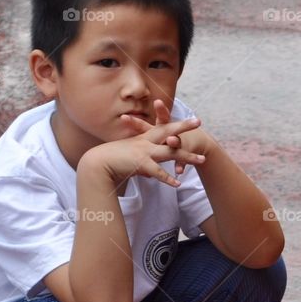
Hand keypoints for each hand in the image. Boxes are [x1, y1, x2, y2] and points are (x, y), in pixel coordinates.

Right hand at [86, 105, 206, 188]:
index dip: (175, 123)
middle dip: (184, 127)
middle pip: (168, 132)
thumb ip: (144, 167)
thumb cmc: (113, 161)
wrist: (98, 164)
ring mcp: (144, 152)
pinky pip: (158, 172)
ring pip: (170, 153)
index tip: (189, 118)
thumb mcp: (132, 162)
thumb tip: (150, 175)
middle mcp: (145, 142)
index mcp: (144, 138)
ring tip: (202, 160)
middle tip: (199, 121)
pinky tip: (178, 183)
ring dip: (187, 157)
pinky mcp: (141, 164)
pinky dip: (168, 178)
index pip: (162, 127)